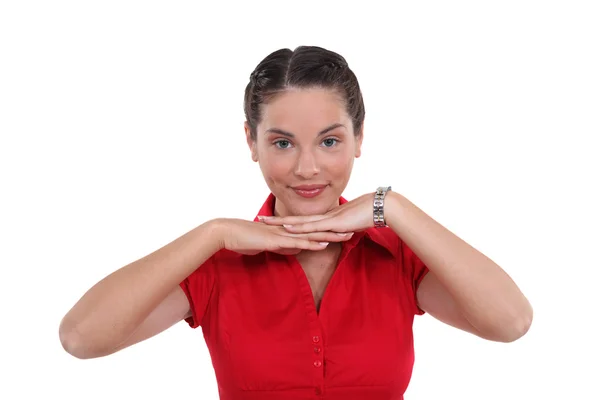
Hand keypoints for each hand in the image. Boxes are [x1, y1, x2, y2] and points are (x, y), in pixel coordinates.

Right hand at [214, 218, 353, 255]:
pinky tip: (323, 243)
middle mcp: (288, 230)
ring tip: (347, 235)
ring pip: (311, 234)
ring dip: (329, 235)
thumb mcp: (268, 245)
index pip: (312, 229)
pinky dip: (311, 243)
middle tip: (355, 228)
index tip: (344, 228)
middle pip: (317, 229)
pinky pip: (297, 242)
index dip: (329, 228)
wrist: (227, 233)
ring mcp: (283, 234)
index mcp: (287, 230)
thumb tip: (297, 250)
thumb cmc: (244, 240)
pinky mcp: (276, 240)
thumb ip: (284, 247)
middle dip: (336, 229)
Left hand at [259, 192, 376, 233]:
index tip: (273, 220)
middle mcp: (323, 217)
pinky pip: (313, 227)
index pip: (303, 220)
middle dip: (277, 220)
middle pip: (295, 220)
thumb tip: (340, 234)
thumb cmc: (369, 214)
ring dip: (282, 223)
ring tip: (266, 223)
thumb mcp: (352, 224)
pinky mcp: (333, 223)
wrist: (381, 207)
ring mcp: (327, 220)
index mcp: (326, 218)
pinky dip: (299, 228)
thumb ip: (343, 229)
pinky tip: (287, 228)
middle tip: (259, 219)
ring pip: (299, 223)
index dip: (287, 221)